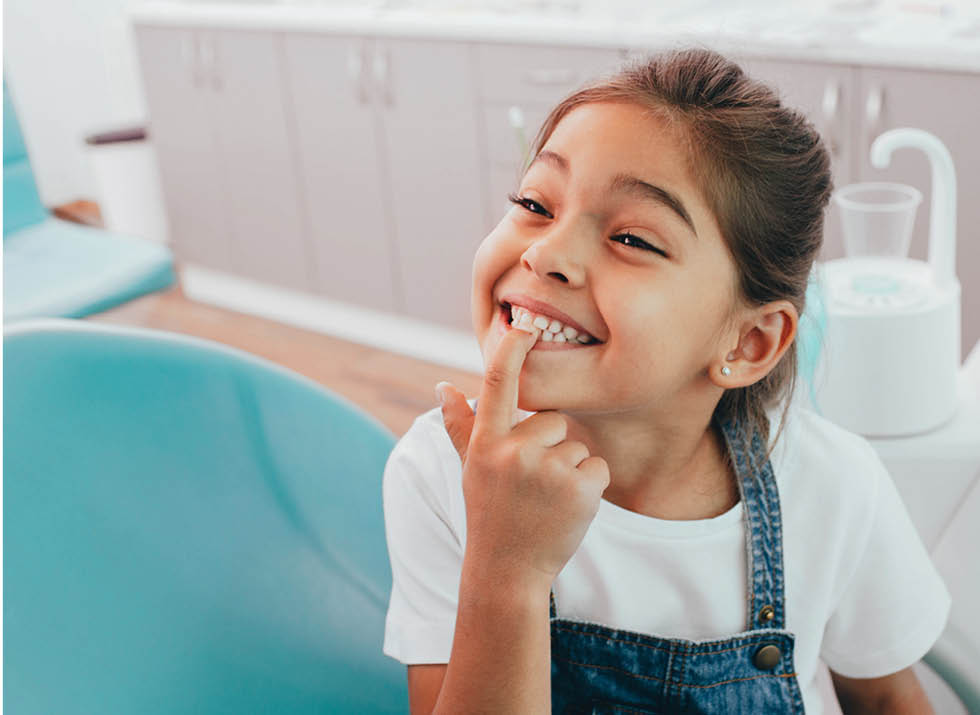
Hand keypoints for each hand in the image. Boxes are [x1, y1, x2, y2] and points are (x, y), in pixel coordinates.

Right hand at [436, 323, 609, 585]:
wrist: (508, 571)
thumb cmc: (490, 513)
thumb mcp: (470, 469)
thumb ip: (460, 426)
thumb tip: (443, 386)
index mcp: (486, 442)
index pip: (497, 384)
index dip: (512, 350)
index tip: (524, 324)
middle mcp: (514, 451)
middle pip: (553, 419)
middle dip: (550, 446)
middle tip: (532, 485)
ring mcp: (547, 470)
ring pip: (577, 445)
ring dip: (569, 470)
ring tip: (546, 501)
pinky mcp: (580, 488)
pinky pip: (597, 467)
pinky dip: (590, 487)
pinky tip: (567, 509)